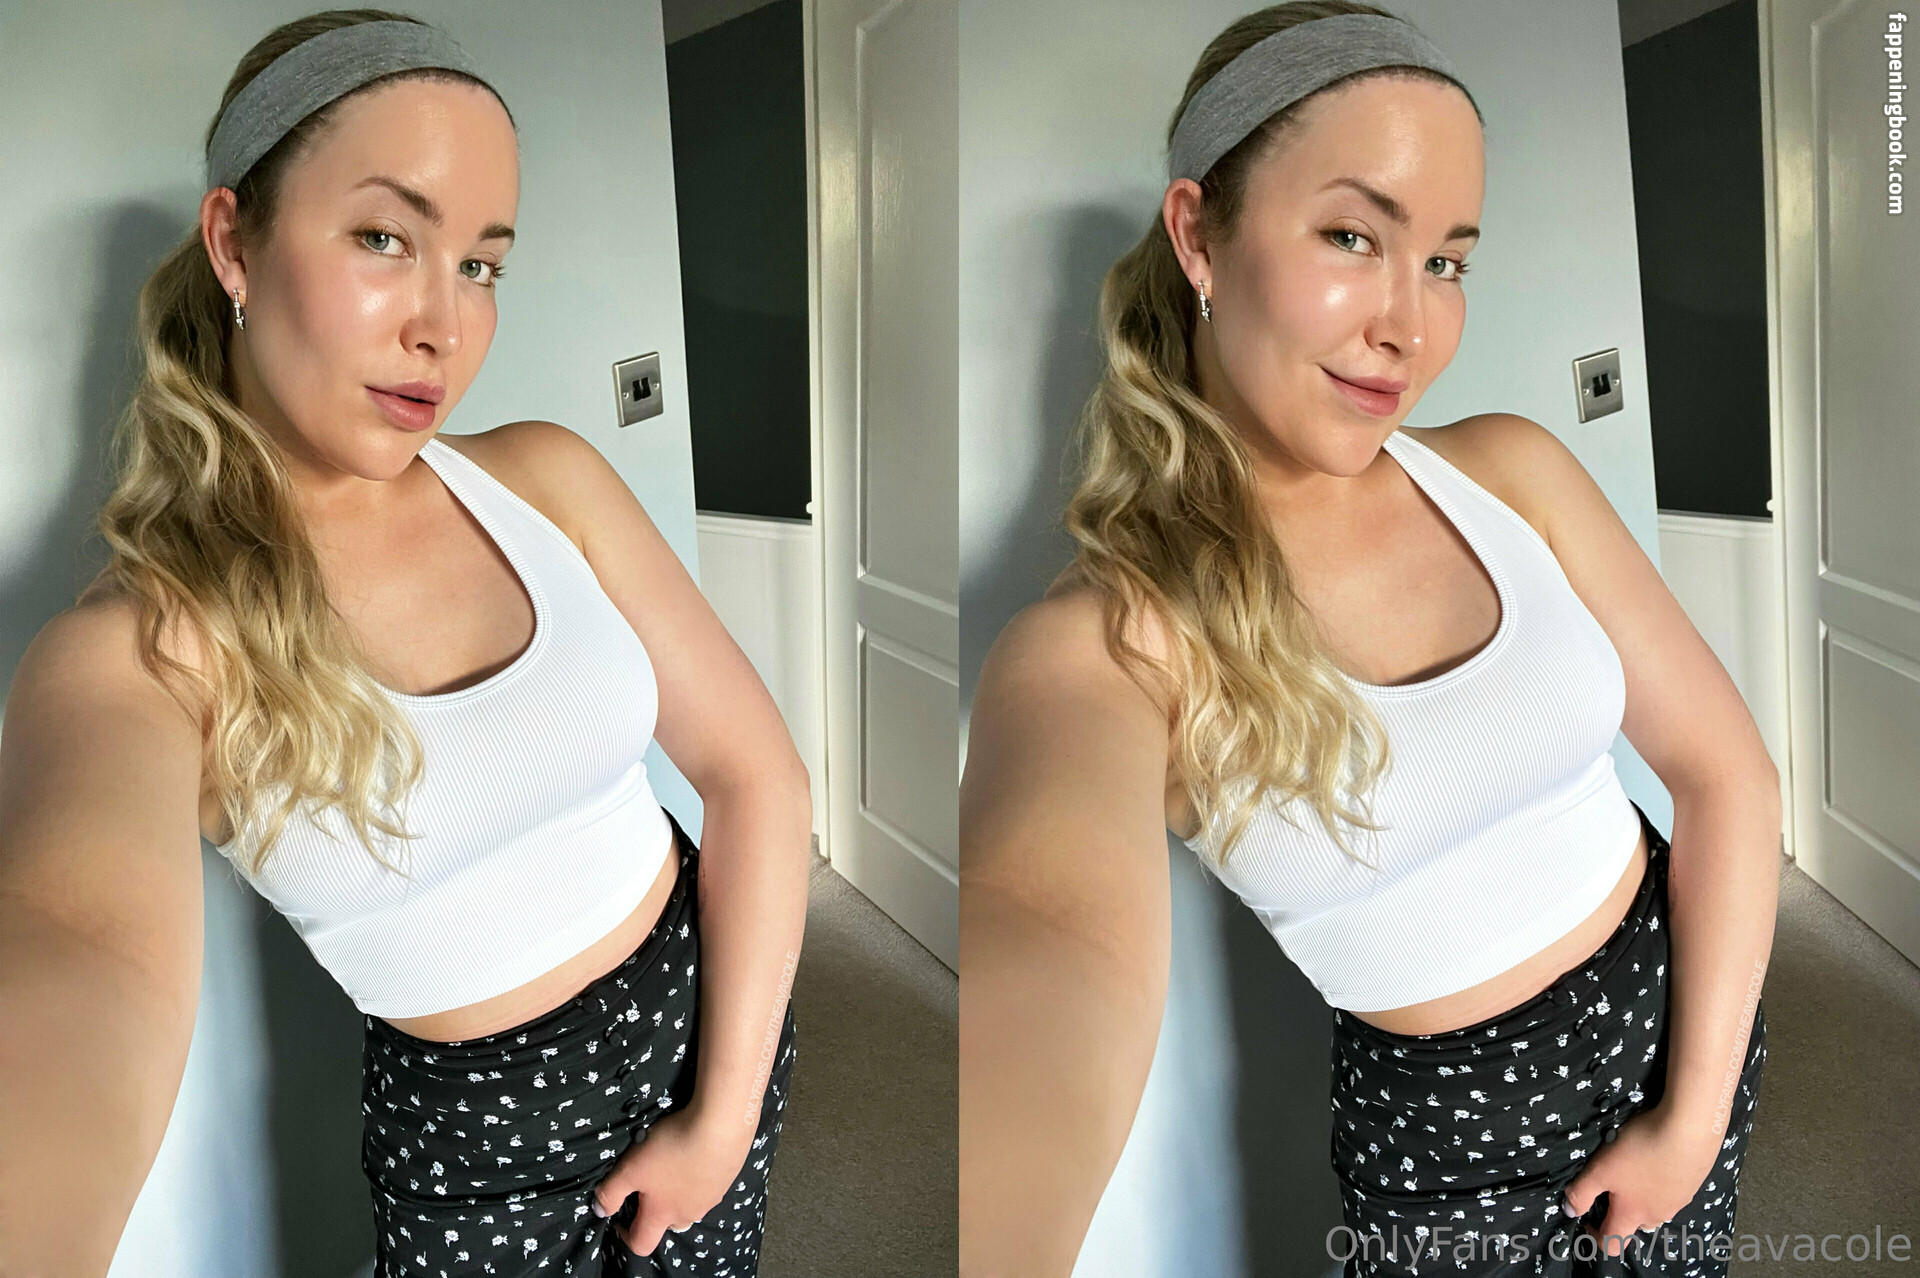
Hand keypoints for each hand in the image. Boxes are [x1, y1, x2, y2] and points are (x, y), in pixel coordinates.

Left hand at [590, 1106, 752, 1255]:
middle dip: (655, 1212)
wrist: (721, 1125)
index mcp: (663, 1214)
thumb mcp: (631, 1168)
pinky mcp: (727, 1178)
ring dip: (678, 1194)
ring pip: (690, 1206)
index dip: (625, 1236)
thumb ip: (611, 1192)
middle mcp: (689, 1212)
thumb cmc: (672, 1149)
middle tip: (647, 1186)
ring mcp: (711, 1197)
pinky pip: (707, 1186)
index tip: (619, 1218)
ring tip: (672, 1166)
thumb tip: (601, 1211)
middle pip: (668, 1225)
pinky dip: (697, 1177)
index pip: (642, 1243)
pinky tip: (695, 1153)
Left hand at [1562, 1101, 1721, 1258]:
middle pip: (1635, 1225)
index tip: (1586, 1220)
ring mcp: (1679, 1200)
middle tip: (1609, 1189)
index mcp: (1634, 1214)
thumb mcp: (1601, 1170)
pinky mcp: (1693, 1182)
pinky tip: (1656, 1160)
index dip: (1595, 1237)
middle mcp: (1659, 1214)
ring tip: (1632, 1173)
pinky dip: (1660, 1184)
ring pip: (1655, 1209)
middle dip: (1620, 1214)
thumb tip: (1570, 1212)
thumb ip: (1582, 1192)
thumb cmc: (1641, 1151)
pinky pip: (1671, 1191)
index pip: (1613, 1243)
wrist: (1690, 1130)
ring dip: (1641, 1199)